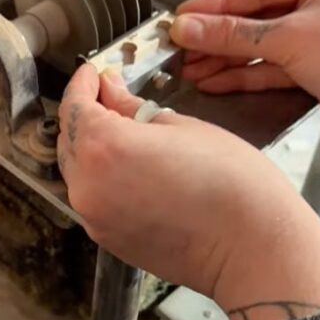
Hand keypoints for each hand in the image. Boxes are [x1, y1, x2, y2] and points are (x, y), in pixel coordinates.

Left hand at [58, 65, 319, 319]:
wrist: (250, 247)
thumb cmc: (230, 182)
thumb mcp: (182, 126)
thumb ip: (133, 108)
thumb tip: (111, 92)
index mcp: (104, 147)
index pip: (74, 105)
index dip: (82, 84)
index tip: (93, 73)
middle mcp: (88, 185)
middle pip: (70, 140)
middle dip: (86, 116)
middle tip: (112, 98)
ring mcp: (94, 217)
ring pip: (79, 171)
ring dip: (93, 150)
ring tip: (126, 135)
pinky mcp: (107, 240)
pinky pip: (94, 199)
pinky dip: (103, 179)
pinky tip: (133, 170)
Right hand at [171, 0, 319, 143]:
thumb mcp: (292, 37)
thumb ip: (235, 34)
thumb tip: (192, 27)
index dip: (216, 6)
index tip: (183, 18)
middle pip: (256, 17)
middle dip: (216, 36)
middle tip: (180, 46)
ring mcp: (319, 38)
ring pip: (261, 46)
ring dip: (225, 59)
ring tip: (189, 68)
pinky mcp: (316, 71)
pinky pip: (271, 69)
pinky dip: (243, 75)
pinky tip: (214, 80)